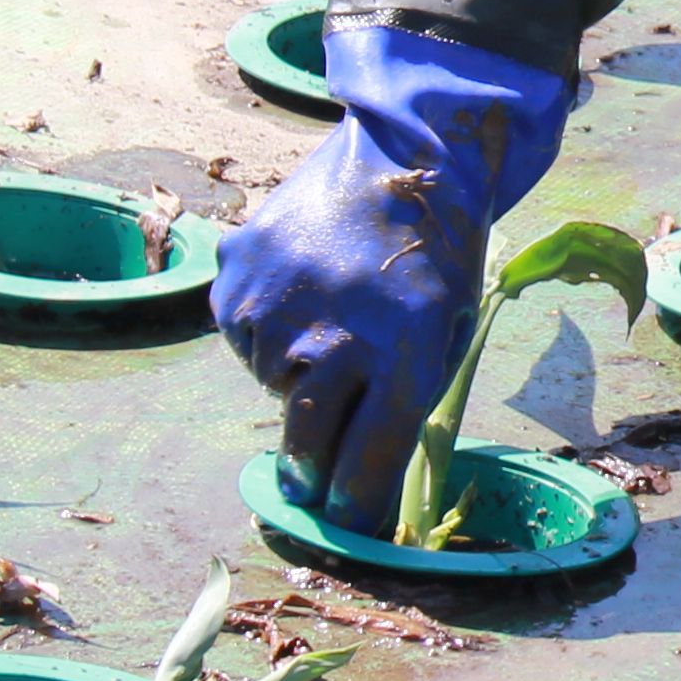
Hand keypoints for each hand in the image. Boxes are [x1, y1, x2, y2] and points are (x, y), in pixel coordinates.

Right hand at [212, 27, 572, 516]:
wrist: (406, 156)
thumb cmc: (435, 257)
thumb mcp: (444, 335)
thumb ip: (402, 405)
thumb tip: (358, 483)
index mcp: (401, 356)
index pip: (366, 463)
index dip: (354, 506)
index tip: (347, 525)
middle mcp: (331, 337)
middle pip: (308, 443)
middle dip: (312, 472)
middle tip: (311, 482)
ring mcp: (275, 306)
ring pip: (272, 387)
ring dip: (293, 383)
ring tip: (326, 333)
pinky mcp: (236, 278)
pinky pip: (243, 338)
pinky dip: (266, 334)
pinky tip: (300, 297)